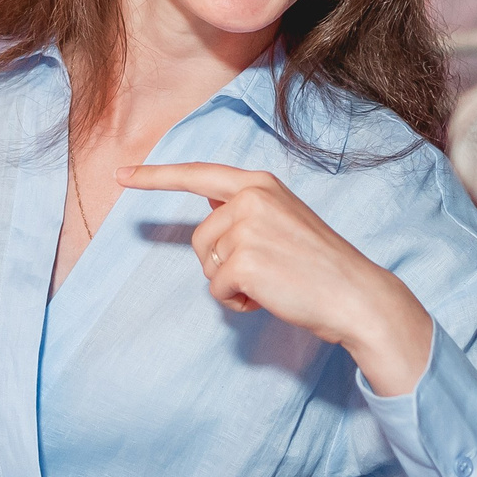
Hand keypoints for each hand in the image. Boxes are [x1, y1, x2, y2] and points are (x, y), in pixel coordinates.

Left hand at [120, 162, 432, 394]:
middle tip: (265, 270)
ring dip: (231, 283)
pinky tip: (267, 297)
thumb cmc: (319, 264)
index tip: (121, 174)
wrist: (355, 295)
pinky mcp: (242, 261)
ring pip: (207, 264)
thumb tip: (210, 206)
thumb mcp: (283, 218)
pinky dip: (236, 302)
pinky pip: (216, 289)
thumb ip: (246, 209)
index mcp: (259, 183)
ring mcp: (245, 228)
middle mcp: (249, 198)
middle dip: (221, 262)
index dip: (155, 176)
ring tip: (271, 282)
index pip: (196, 174)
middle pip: (200, 237)